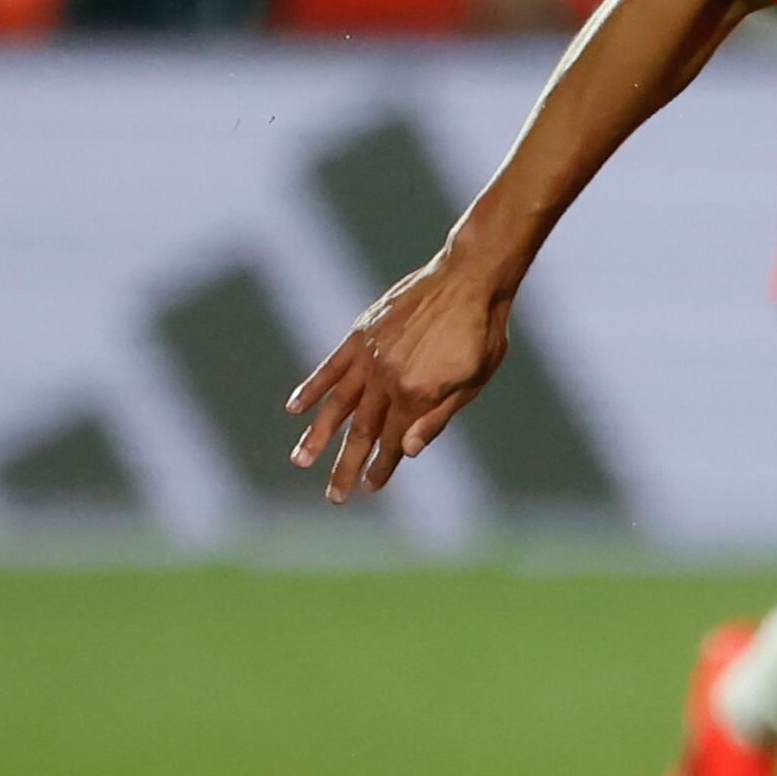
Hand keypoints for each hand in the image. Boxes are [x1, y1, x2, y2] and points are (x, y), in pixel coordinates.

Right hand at [287, 250, 512, 501]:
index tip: (369, 489)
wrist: (469, 278)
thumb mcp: (474, 381)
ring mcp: (370, 356)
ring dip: (317, 436)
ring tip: (300, 460)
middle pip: (361, 432)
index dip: (382, 468)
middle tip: (334, 497)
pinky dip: (311, 388)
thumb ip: (439, 417)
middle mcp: (388, 379)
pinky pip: (330, 367)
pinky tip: (295, 409)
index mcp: (418, 395)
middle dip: (347, 467)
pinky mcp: (360, 334)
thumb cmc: (481, 333)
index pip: (393, 442)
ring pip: (337, 404)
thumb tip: (408, 450)